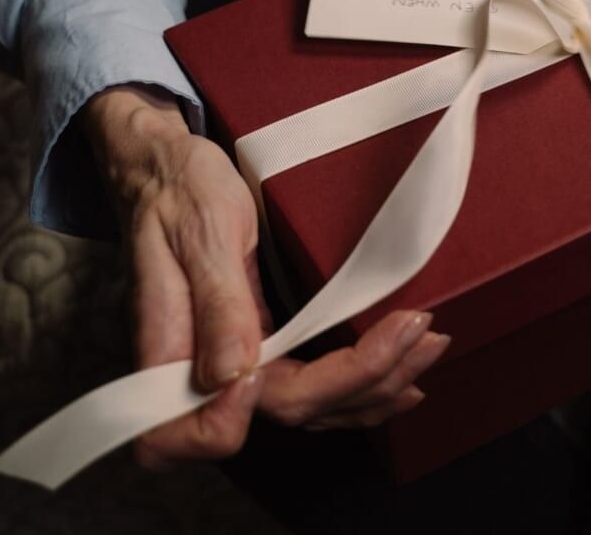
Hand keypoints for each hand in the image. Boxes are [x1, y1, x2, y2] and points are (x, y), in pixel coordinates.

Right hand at [83, 84, 450, 469]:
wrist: (164, 170)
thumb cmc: (179, 192)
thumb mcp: (203, 231)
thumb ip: (218, 304)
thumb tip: (231, 376)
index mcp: (172, 352)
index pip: (224, 420)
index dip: (296, 398)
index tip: (356, 355)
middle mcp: (202, 374)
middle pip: (293, 411)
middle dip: (368, 382)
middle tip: (424, 335)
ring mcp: (234, 369)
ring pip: (313, 408)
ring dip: (377, 386)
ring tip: (427, 347)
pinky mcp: (259, 353)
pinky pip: (312, 388)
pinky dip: (361, 384)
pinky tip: (399, 373)